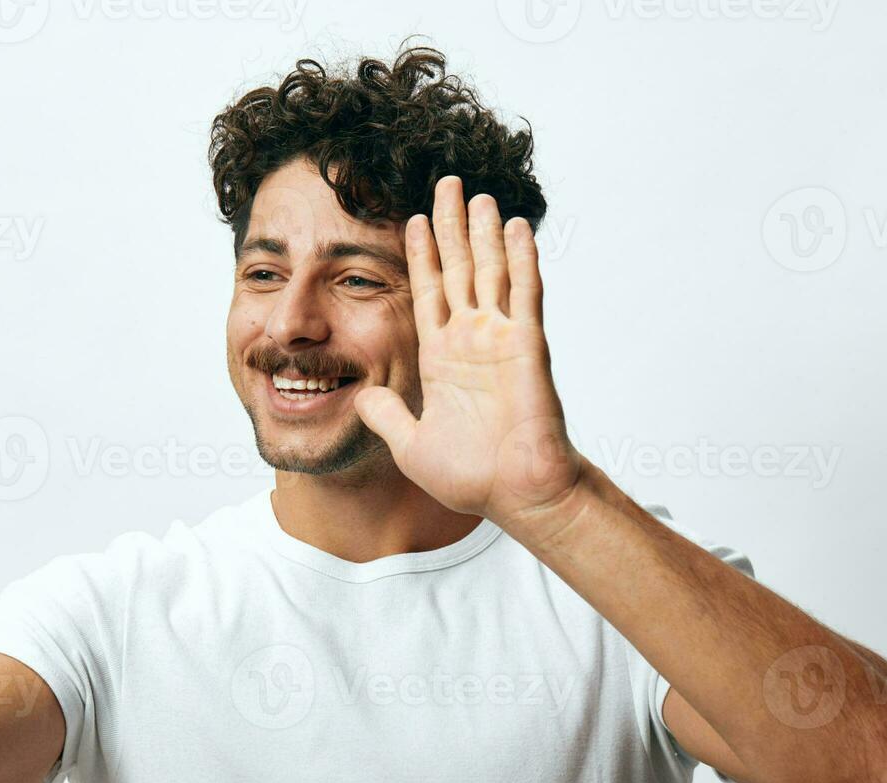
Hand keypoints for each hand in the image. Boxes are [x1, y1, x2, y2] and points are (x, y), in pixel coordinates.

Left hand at [354, 176, 582, 528]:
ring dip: (483, 232)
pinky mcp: (526, 345)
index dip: (421, 257)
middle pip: (458, 269)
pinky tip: (515, 227)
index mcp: (442, 359)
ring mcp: (500, 339)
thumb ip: (385, 415)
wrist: (514, 494)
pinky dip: (520, 259)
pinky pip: (523, 293)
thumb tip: (359, 398)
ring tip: (477, 194)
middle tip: (446, 184)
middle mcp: (471, 340)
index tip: (411, 220)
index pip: (428, 293)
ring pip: (490, 271)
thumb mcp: (409, 444)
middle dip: (450, 227)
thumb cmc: (472, 477)